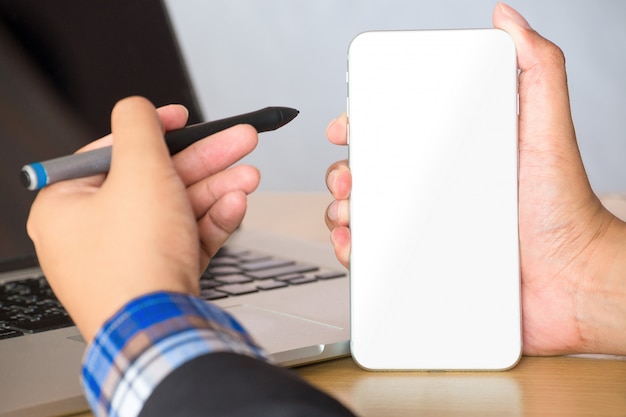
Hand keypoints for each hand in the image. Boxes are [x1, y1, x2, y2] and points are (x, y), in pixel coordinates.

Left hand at [27, 96, 259, 342]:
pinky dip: (212, 221)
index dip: (155, 130)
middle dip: (205, 159)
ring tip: (249, 176)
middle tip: (239, 141)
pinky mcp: (159, 274)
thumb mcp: (138, 172)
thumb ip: (138, 127)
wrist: (159, 330)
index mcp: (69, 204)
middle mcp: (95, 231)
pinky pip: (186, 238)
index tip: (184, 118)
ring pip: (178, 209)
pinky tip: (236, 206)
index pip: (113, 151)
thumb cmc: (134, 261)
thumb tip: (135, 105)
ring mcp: (129, 256)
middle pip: (156, 179)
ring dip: (217, 188)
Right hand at [325, 3, 625, 355]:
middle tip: (350, 178)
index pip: (396, 131)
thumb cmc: (564, 208)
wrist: (572, 279)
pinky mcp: (423, 263)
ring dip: (343, 210)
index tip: (348, 128)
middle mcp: (437, 187)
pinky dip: (354, 251)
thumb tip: (508, 19)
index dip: (363, 125)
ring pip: (367, 213)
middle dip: (345, 171)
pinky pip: (376, 256)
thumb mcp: (548, 126)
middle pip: (372, 172)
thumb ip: (537, 66)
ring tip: (352, 214)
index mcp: (454, 152)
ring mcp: (428, 227)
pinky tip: (355, 246)